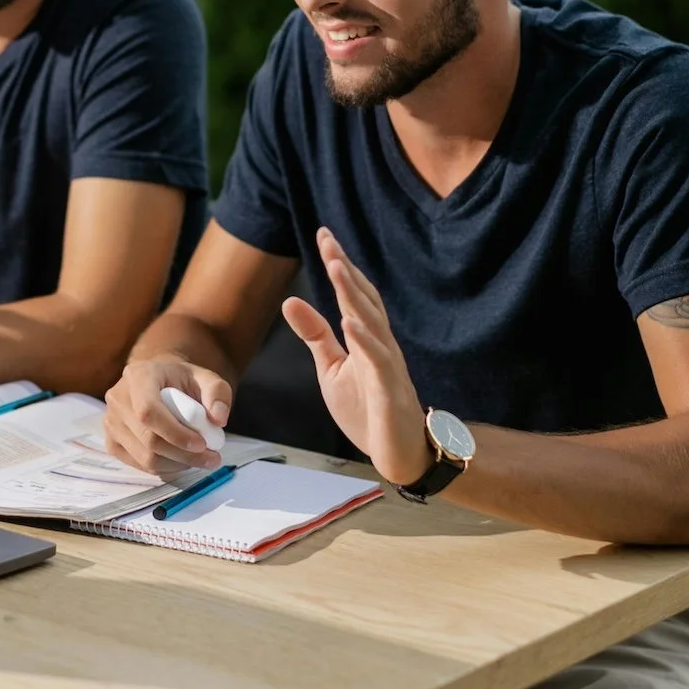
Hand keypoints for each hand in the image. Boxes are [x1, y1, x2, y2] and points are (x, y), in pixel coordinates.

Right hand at [103, 356, 231, 474]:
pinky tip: (180, 459)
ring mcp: (111, 422)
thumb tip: (218, 419)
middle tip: (211, 458)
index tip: (202, 443)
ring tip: (199, 458)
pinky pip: (139, 465)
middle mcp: (118, 398)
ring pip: (144, 457)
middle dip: (183, 455)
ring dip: (177, 464)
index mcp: (138, 376)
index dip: (175, 433)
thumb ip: (218, 394)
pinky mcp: (112, 442)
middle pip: (148, 439)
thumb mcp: (206, 378)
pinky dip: (164, 468)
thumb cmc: (181, 380)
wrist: (159, 382)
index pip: (148, 411)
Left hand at [282, 228, 430, 486]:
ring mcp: (387, 366)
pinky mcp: (390, 390)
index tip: (324, 235)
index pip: (352, 294)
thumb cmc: (368, 408)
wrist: (398, 453)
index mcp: (366, 337)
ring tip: (337, 267)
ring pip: (372, 322)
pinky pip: (379, 361)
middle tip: (328, 240)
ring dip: (354, 294)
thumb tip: (290, 300)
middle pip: (363, 299)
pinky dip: (366, 340)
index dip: (339, 264)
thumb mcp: (332, 369)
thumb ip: (315, 335)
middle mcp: (380, 344)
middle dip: (345, 268)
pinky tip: (351, 323)